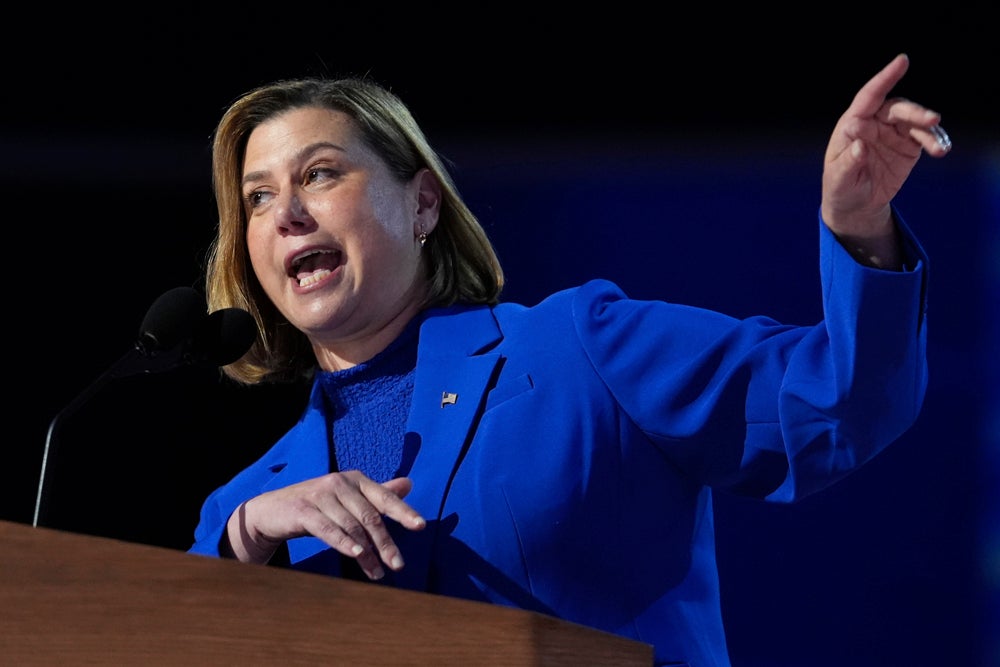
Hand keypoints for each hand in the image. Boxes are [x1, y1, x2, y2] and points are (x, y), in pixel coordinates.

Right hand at [224, 471, 425, 579]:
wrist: (271, 510)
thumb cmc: (317, 505)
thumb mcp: (349, 498)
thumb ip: (378, 494)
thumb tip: (409, 484)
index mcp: (355, 479)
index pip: (384, 497)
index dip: (404, 511)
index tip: (420, 526)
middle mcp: (340, 482)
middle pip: (370, 516)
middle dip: (386, 542)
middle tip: (398, 565)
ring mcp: (320, 494)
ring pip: (351, 526)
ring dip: (367, 552)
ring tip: (377, 573)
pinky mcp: (303, 509)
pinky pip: (328, 528)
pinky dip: (344, 542)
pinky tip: (356, 554)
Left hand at [821, 53, 951, 268]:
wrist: (856, 206)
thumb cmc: (840, 188)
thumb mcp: (839, 179)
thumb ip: (848, 163)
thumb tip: (859, 145)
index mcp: (852, 124)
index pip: (869, 96)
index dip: (885, 78)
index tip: (902, 61)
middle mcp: (874, 123)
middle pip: (897, 108)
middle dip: (915, 112)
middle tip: (932, 121)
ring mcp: (893, 133)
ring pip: (914, 122)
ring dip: (929, 130)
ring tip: (938, 147)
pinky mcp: (908, 146)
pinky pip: (924, 138)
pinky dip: (935, 141)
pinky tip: (941, 149)